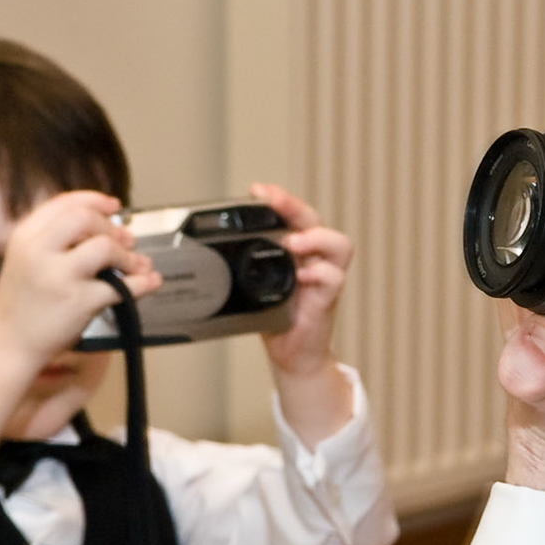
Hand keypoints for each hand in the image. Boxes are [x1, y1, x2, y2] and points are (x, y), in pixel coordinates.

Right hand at [0, 191, 156, 365]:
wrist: (8, 343)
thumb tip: (110, 226)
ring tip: (135, 265)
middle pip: (84, 219)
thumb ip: (56, 238)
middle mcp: (38, 252)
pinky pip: (121, 287)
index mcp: (25, 237)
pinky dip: (142, 283)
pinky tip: (150, 281)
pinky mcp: (78, 302)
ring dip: (127, 256)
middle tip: (126, 241)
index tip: (115, 205)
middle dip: (111, 227)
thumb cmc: (23, 302)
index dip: (94, 200)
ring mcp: (58, 277)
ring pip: (104, 248)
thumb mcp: (26, 258)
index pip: (64, 204)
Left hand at [252, 183, 351, 376]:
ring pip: (339, 244)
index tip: (258, 190)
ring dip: (316, 238)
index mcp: (295, 250)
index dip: (280, 199)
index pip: (294, 215)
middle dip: (293, 205)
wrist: (290, 354)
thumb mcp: (252, 287)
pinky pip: (334, 278)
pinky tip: (302, 277)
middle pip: (315, 220)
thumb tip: (206, 253)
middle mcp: (313, 258)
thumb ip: (241, 267)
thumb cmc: (273, 318)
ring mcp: (323, 277)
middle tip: (272, 200)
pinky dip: (319, 274)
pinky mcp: (328, 299)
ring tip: (293, 242)